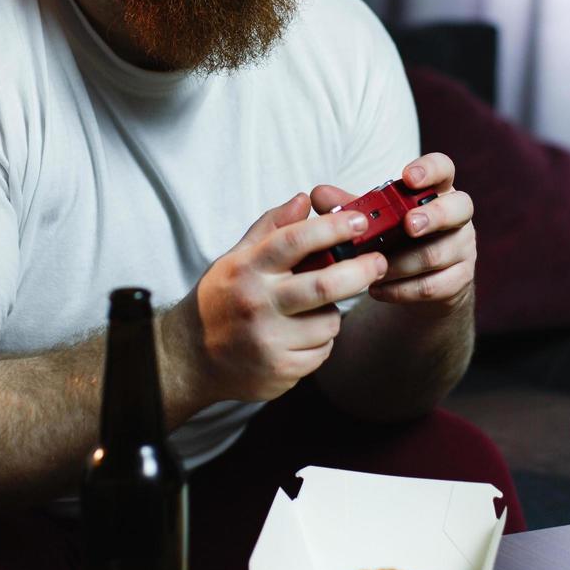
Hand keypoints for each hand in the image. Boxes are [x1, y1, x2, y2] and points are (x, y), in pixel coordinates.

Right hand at [167, 193, 388, 404]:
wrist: (190, 358)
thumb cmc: (221, 300)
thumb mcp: (236, 258)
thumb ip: (271, 227)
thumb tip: (304, 199)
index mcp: (247, 269)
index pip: (294, 240)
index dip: (332, 228)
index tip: (359, 221)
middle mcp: (258, 304)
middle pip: (324, 286)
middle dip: (361, 271)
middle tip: (379, 262)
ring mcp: (268, 340)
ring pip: (329, 321)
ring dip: (332, 313)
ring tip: (313, 311)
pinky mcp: (280, 370)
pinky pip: (322, 351)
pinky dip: (321, 341)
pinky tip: (300, 336)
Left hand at [310, 153, 476, 310]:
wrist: (417, 286)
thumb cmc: (395, 240)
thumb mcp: (374, 221)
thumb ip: (350, 207)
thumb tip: (318, 194)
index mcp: (435, 191)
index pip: (443, 168)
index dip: (430, 170)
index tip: (407, 178)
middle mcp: (456, 216)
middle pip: (461, 207)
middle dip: (433, 216)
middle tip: (408, 226)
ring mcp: (462, 248)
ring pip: (438, 253)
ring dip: (401, 262)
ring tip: (373, 268)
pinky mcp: (459, 280)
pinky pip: (433, 285)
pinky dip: (401, 289)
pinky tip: (377, 290)